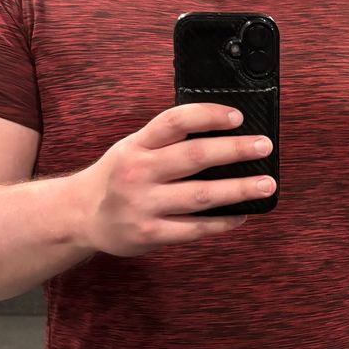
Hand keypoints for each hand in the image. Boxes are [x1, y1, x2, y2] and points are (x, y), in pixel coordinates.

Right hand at [71, 102, 275, 255]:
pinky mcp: (150, 233)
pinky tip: (242, 215)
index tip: (237, 117)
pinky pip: (195, 228)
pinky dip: (222, 222)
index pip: (174, 121)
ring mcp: (144, 204)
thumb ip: (167, 140)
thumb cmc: (119, 176)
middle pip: (194, 157)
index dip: (208, 115)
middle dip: (234, 151)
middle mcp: (139, 172)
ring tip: (266, 185)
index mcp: (137, 145)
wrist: (81, 216)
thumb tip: (223, 132)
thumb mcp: (133, 147)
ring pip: (200, 195)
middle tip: (264, 147)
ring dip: (238, 189)